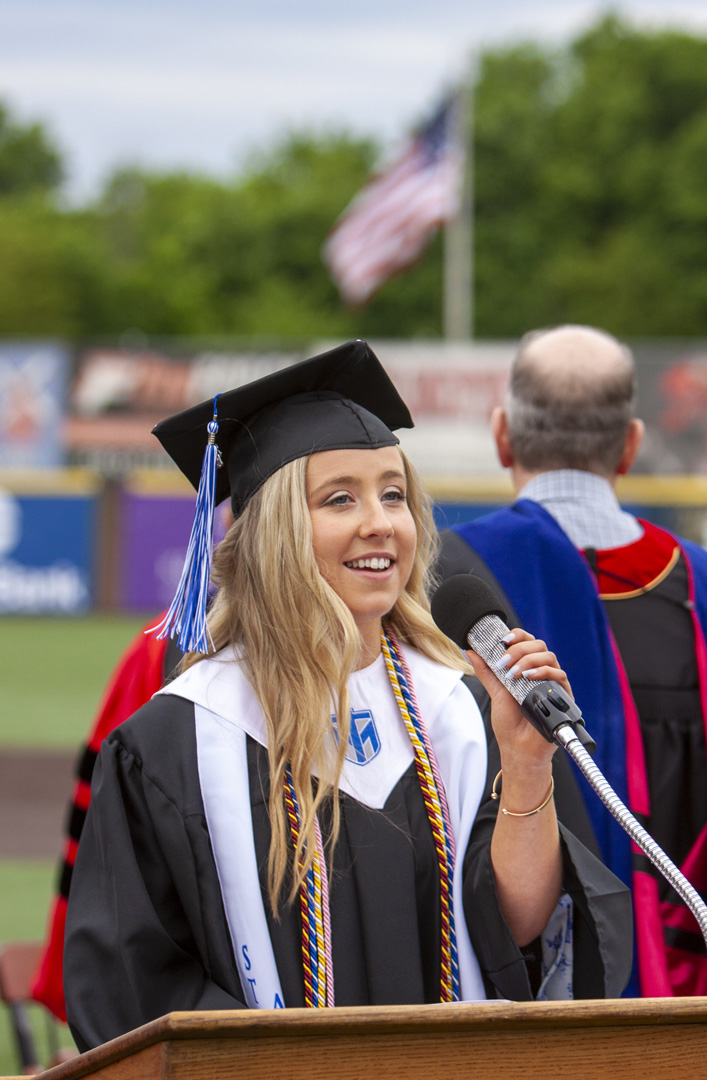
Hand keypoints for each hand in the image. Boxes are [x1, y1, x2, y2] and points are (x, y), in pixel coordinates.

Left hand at [466, 629, 570, 769]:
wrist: (519, 750)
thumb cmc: (509, 724)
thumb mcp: (495, 693)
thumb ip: (486, 672)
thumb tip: (471, 651)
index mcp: (527, 669)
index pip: (527, 642)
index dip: (517, 636)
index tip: (503, 640)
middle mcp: (541, 673)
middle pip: (539, 646)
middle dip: (519, 649)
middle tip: (504, 661)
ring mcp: (552, 684)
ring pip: (549, 657)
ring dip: (529, 660)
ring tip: (513, 673)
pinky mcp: (562, 697)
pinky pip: (560, 676)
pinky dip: (543, 672)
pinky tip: (528, 677)